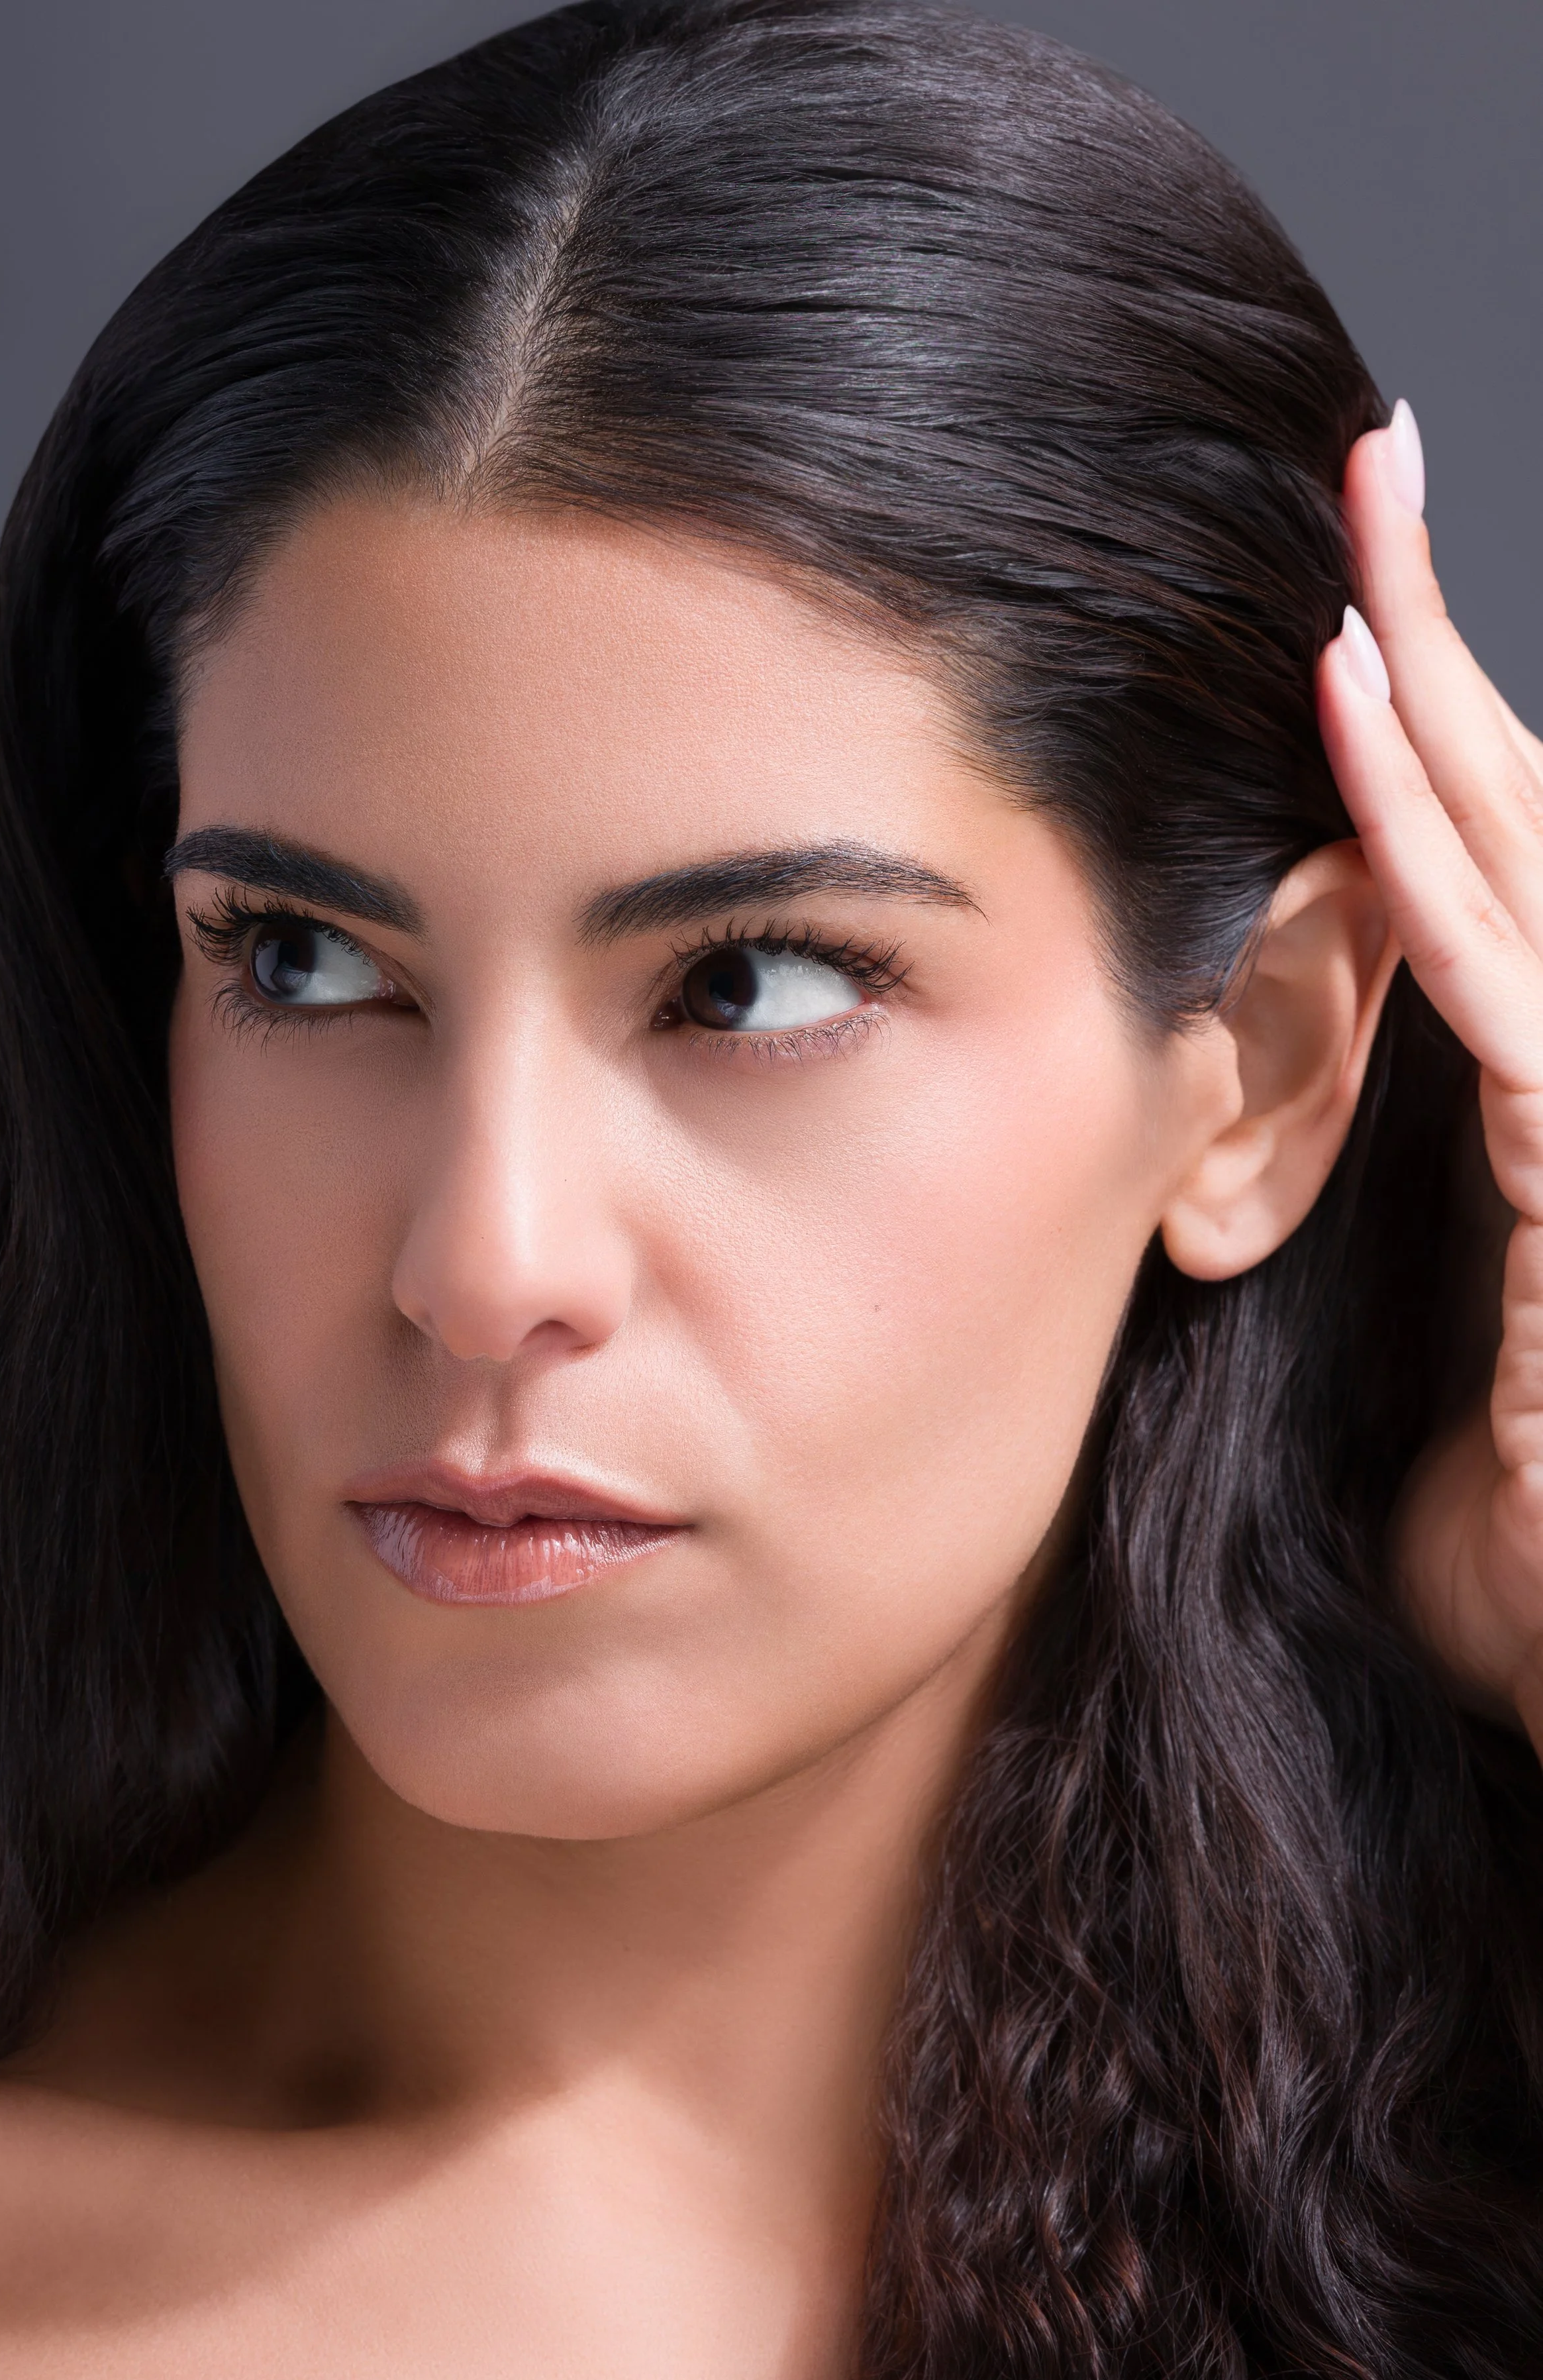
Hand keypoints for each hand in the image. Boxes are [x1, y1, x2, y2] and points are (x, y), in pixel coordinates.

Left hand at [1317, 400, 1542, 1759]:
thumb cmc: (1517, 1561)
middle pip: (1516, 824)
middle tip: (1367, 466)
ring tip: (1357, 537)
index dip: (1422, 737)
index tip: (1338, 601)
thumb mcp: (1414, 1364)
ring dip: (1436, 698)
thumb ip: (1350, 1258)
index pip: (1483, 877)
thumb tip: (1219, 1207)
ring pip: (1527, 868)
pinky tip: (1362, 722)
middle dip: (1442, 644)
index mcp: (1537, 1109)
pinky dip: (1429, 852)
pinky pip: (1510, 985)